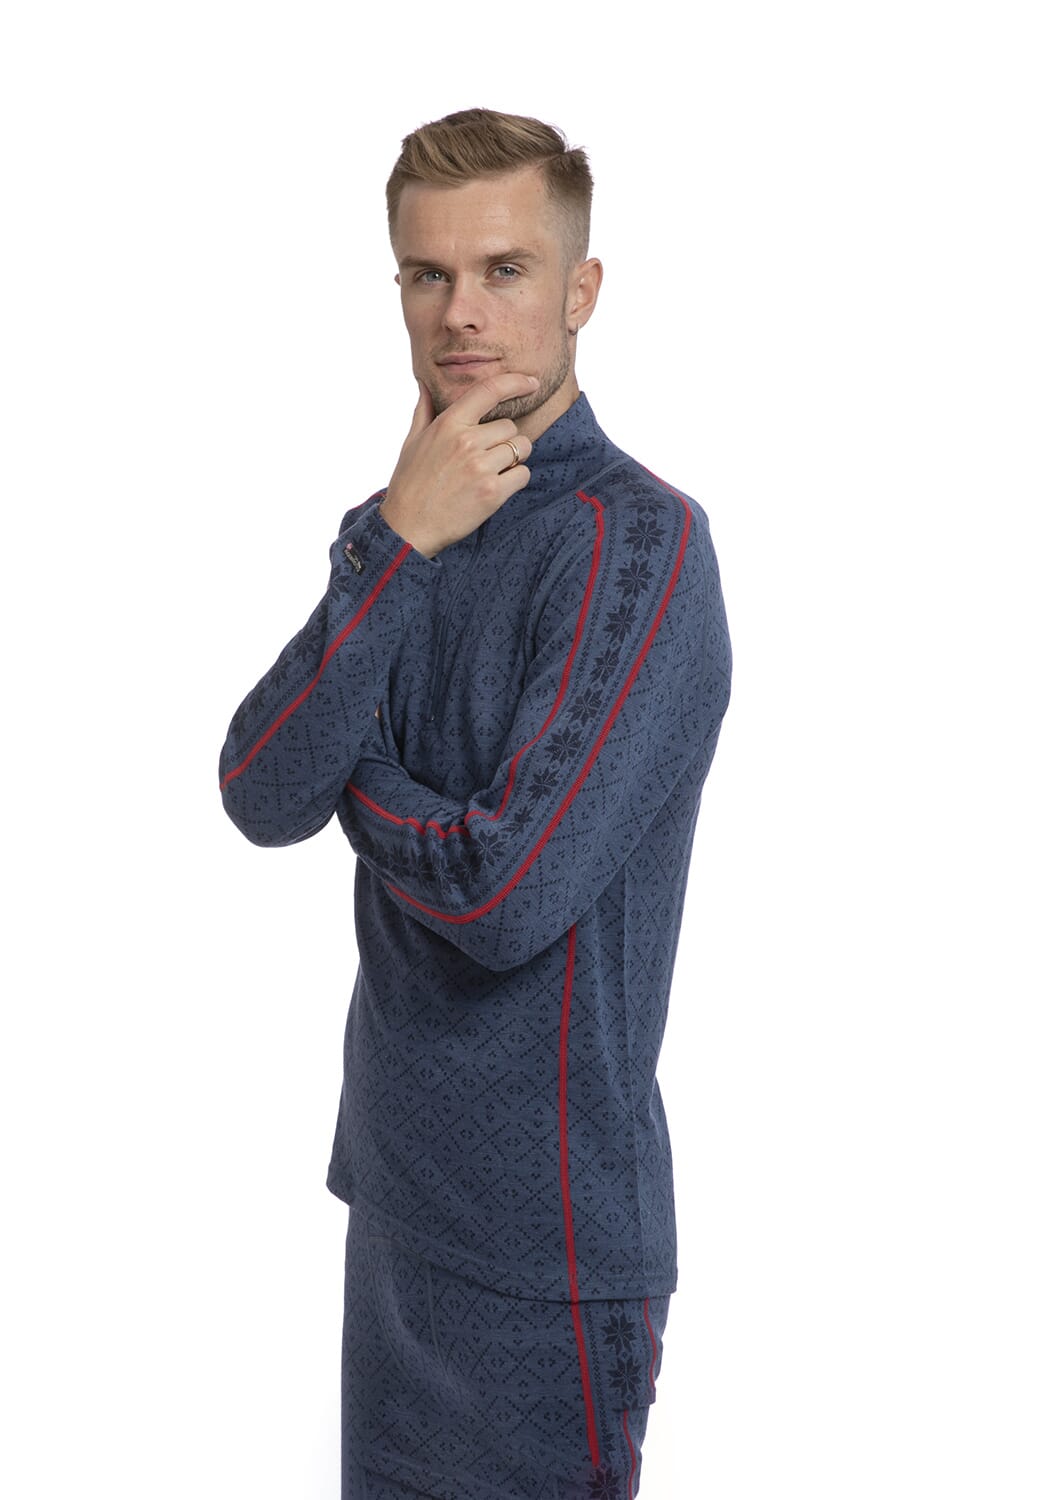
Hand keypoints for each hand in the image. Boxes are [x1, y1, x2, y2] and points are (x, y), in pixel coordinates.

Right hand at [380, 373, 537, 557]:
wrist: (408, 527)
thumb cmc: (410, 484)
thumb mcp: (412, 442)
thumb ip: (424, 410)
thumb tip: (425, 385)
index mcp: (448, 424)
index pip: (489, 391)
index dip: (515, 382)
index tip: (531, 383)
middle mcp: (467, 442)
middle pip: (510, 427)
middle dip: (505, 441)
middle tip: (486, 459)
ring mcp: (481, 467)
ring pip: (521, 448)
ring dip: (513, 460)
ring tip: (490, 473)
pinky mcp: (493, 492)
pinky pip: (523, 474)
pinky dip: (516, 480)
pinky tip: (497, 488)